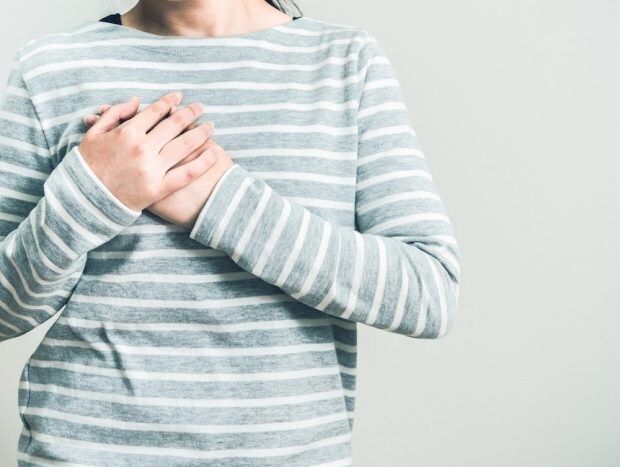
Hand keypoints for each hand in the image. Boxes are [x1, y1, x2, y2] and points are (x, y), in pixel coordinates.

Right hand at [78, 91, 217, 211]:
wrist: (83, 200)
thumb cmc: (87, 165)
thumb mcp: (94, 133)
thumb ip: (114, 113)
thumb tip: (136, 101)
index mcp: (127, 132)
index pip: (155, 112)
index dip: (169, 102)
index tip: (179, 97)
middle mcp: (143, 148)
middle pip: (174, 125)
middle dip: (190, 113)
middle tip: (201, 107)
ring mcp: (152, 169)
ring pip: (184, 146)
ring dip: (201, 132)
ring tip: (211, 125)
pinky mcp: (158, 189)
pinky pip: (187, 174)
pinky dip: (203, 162)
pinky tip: (215, 152)